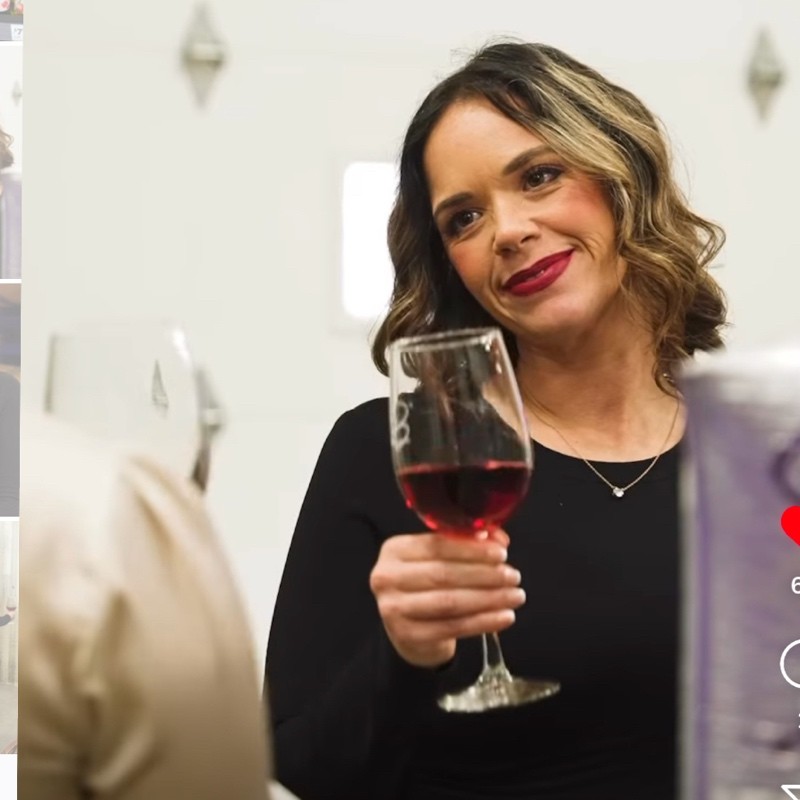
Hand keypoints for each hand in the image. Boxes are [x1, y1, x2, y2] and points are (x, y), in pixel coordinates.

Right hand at [369, 529, 524, 668]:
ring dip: (489, 598)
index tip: (502, 553)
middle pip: (443, 573)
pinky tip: (505, 616)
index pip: (437, 545)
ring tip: (515, 595)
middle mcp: (386, 577)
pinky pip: (453, 627)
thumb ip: (465, 543)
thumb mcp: (439, 559)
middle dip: (484, 574)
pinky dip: (483, 621)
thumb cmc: (427, 585)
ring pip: (450, 601)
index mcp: (394, 549)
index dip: (472, 549)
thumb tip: (498, 539)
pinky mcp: (408, 635)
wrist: (408, 629)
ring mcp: (394, 608)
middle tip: (513, 576)